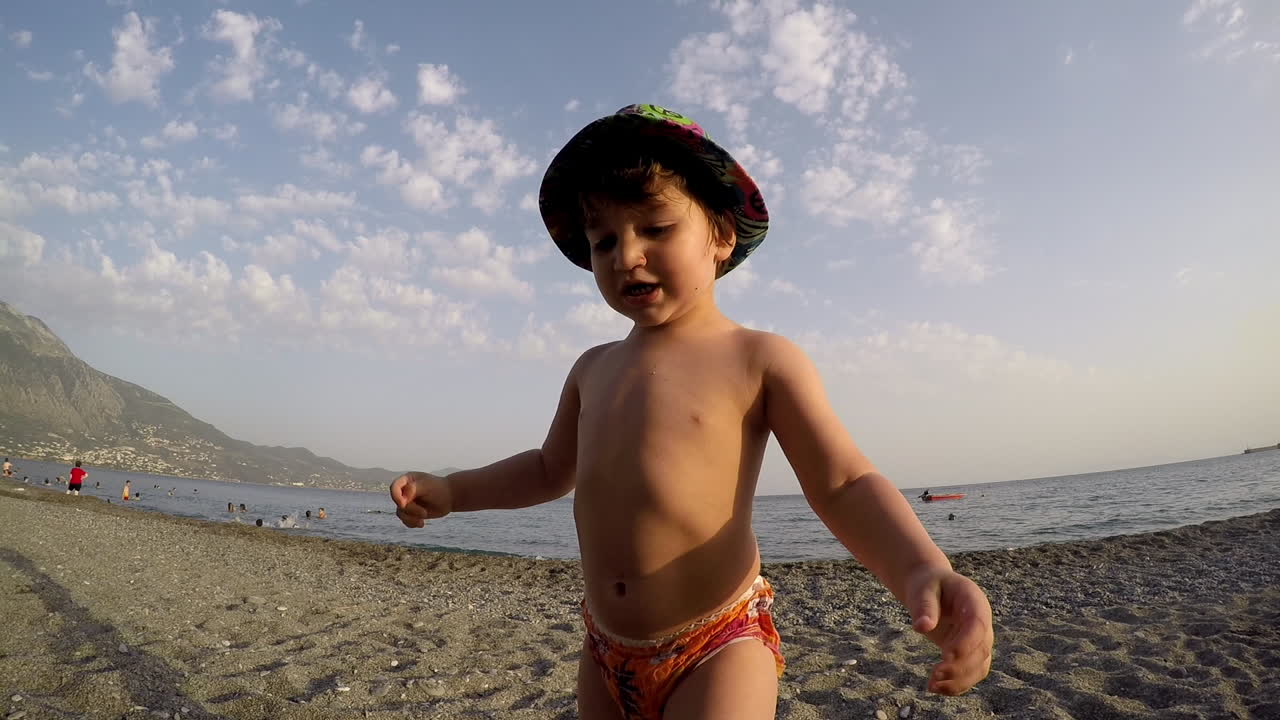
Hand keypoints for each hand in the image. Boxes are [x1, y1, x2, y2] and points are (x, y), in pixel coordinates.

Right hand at [389, 471, 452, 527]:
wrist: (450, 497)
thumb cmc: (439, 488)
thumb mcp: (427, 486)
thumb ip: (413, 489)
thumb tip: (402, 499)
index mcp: (406, 480)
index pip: (394, 487)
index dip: (396, 496)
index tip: (403, 504)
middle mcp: (404, 491)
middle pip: (398, 504)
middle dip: (411, 510)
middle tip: (424, 513)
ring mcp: (407, 502)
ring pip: (400, 513)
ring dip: (411, 518)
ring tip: (425, 516)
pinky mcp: (411, 512)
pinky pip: (405, 520)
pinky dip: (412, 523)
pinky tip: (422, 524)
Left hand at [905, 567, 992, 694]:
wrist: (932, 588)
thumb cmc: (928, 586)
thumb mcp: (923, 589)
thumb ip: (924, 606)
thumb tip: (921, 627)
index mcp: (974, 602)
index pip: (977, 625)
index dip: (966, 642)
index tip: (946, 656)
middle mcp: (983, 623)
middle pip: (981, 650)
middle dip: (960, 666)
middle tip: (935, 674)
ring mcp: (980, 640)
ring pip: (979, 666)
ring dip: (959, 680)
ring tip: (932, 686)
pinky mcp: (971, 653)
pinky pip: (971, 673)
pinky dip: (957, 685)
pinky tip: (937, 688)